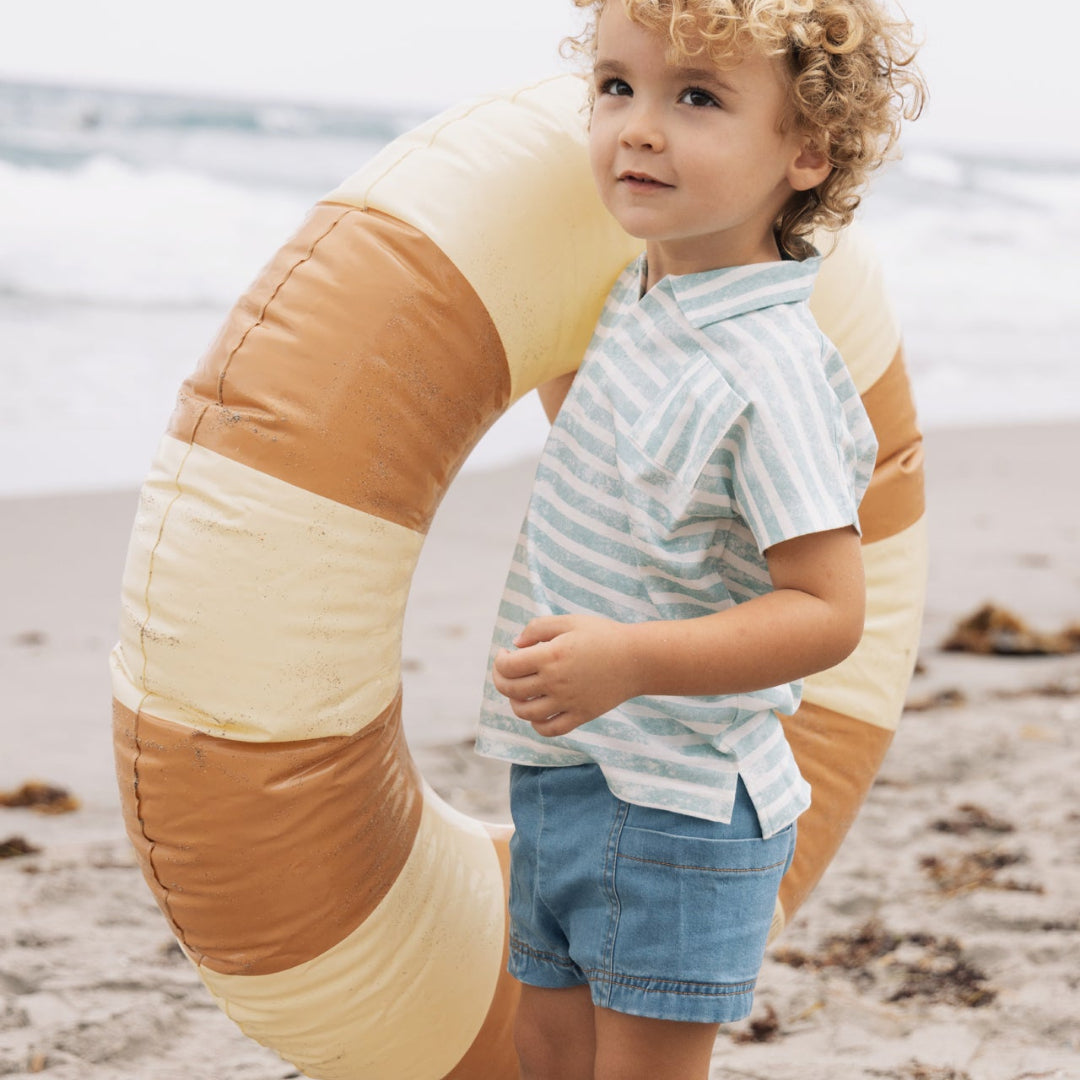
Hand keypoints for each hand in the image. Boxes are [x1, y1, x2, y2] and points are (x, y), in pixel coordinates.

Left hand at [492, 615, 636, 736]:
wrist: (637, 659)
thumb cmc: (603, 635)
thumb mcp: (570, 621)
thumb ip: (538, 628)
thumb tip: (514, 645)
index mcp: (550, 656)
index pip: (507, 667)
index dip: (499, 661)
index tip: (506, 654)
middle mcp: (555, 682)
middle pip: (511, 690)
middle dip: (501, 679)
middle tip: (506, 671)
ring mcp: (567, 702)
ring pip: (525, 712)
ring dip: (515, 702)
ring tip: (520, 691)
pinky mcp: (581, 716)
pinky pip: (549, 729)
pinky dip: (536, 725)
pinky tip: (537, 712)